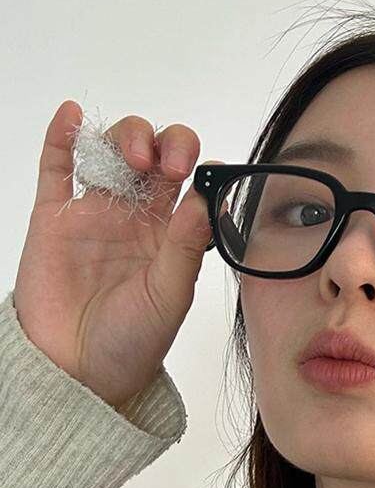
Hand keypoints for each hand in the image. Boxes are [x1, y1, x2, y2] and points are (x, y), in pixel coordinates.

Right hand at [13, 99, 220, 408]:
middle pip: (154, 156)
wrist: (77, 372)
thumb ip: (186, 246)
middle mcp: (136, 217)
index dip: (200, 168)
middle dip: (166, 144)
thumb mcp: (170, 295)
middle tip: (169, 163)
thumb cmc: (133, 342)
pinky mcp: (54, 218)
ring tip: (134, 156)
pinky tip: (71, 116)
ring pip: (110, 153)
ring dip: (124, 138)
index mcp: (171, 234)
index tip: (207, 172)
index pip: (191, 183)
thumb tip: (206, 197)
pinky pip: (55, 168)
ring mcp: (94, 213)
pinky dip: (61, 138)